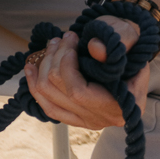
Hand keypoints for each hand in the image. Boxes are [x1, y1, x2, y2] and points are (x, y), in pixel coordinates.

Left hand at [25, 17, 148, 128]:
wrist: (129, 56)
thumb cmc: (128, 45)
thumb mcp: (128, 37)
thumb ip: (119, 41)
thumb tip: (95, 48)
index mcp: (121, 105)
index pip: (78, 91)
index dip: (65, 63)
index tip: (70, 40)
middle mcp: (102, 118)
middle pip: (59, 90)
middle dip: (54, 58)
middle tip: (61, 38)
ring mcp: (87, 121)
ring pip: (48, 96)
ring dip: (43, 66)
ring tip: (51, 45)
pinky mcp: (76, 118)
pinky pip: (48, 107)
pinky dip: (35, 85)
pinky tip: (30, 68)